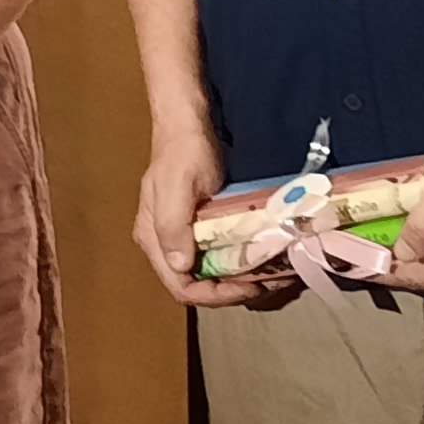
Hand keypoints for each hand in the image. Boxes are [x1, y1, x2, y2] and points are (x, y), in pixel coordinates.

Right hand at [133, 128, 291, 308]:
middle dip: (232, 292)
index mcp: (153, 238)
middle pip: (195, 286)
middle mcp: (164, 244)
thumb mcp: (177, 186)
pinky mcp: (198, 230)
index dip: (214, 296)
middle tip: (267, 282)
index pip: (180, 287)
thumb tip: (179, 266)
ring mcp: (182, 238)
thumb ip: (173, 225)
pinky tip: (260, 258)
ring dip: (239, 282)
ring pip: (208, 276)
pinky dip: (239, 264)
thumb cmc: (183, 154)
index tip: (248, 288)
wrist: (188, 128)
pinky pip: (217, 258)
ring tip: (270, 274)